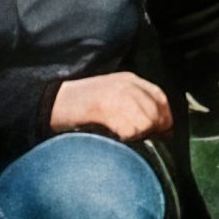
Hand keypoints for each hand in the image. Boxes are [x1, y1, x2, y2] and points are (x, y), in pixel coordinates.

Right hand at [50, 72, 173, 141]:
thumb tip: (160, 128)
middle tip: (134, 136)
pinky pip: (130, 131)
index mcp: (130, 80)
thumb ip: (134, 106)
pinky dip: (125, 138)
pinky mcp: (107, 108)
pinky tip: (113, 136)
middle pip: (156, 113)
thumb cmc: (83, 107)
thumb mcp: (112, 97)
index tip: (158, 132)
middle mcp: (127, 84)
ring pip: (146, 123)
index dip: (163, 117)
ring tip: (120, 135)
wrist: (54, 104)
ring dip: (137, 135)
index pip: (160, 97)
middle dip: (151, 130)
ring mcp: (117, 95)